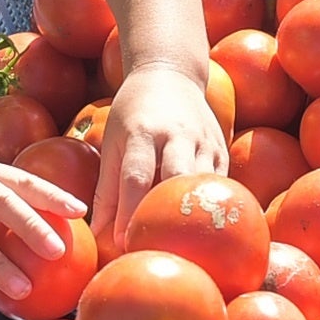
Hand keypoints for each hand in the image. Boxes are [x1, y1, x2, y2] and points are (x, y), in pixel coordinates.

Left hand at [93, 64, 228, 243]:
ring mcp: (204, 141)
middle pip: (176, 179)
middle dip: (164, 215)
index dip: (130, 212)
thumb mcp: (112, 140)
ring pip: (203, 183)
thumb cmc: (132, 110)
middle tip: (152, 248)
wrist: (171, 72)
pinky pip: (219, 183)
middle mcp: (177, 135)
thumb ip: (106, 188)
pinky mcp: (221, 148)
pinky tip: (201, 228)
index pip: (136, 177)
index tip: (121, 243)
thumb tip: (98, 232)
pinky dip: (208, 205)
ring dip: (190, 215)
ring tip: (178, 246)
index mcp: (143, 131)